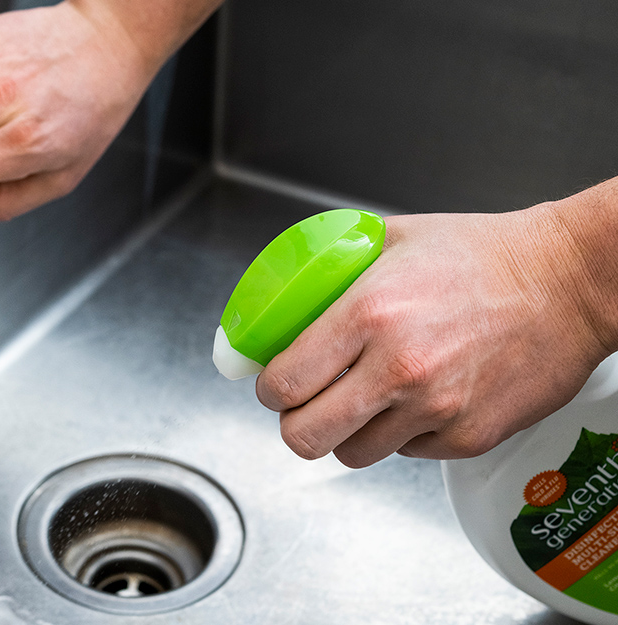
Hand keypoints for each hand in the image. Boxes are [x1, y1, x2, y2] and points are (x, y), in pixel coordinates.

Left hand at [256, 204, 613, 467]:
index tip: (274, 383)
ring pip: (353, 454)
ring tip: (362, 401)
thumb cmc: (484, 255)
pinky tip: (416, 399)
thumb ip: (335, 269)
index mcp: (369, 314)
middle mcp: (399, 369)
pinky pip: (407, 454)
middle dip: (295, 424)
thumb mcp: (392, 239)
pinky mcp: (468, 437)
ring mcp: (436, 409)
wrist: (569, 282)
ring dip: (347, 433)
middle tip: (305, 405)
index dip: (269, 390)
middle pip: (305, 437)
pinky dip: (400, 434)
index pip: (283, 383)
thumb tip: (288, 294)